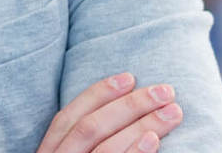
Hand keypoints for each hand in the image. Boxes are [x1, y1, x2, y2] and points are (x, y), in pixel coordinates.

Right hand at [36, 72, 182, 152]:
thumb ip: (79, 142)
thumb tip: (115, 113)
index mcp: (49, 152)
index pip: (69, 117)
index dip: (97, 94)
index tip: (129, 77)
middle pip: (90, 127)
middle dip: (128, 105)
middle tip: (165, 91)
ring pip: (104, 146)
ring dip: (141, 125)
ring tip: (171, 112)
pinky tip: (154, 140)